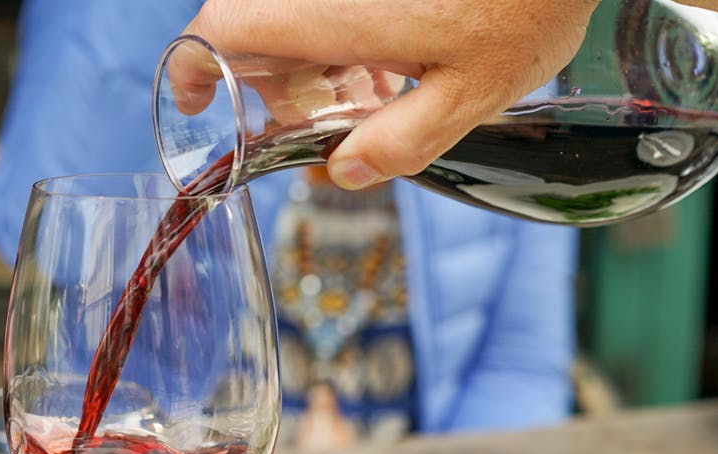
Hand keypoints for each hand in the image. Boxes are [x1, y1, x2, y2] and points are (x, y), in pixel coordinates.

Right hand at [180, 0, 596, 188]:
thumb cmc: (526, 7)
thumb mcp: (472, 96)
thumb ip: (402, 142)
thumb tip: (345, 173)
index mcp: (331, 15)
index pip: (220, 27)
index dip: (191, 66)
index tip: (198, 104)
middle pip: (256, 27)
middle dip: (276, 85)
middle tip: (322, 126)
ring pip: (297, 16)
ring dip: (317, 63)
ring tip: (375, 94)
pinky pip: (331, 7)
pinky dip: (346, 35)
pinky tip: (394, 61)